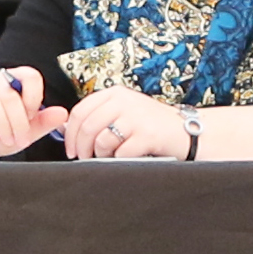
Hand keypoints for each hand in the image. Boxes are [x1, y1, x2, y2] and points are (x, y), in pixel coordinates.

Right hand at [0, 65, 61, 156]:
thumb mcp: (24, 130)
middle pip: (12, 95)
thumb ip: (43, 122)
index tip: (32, 116)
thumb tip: (62, 113)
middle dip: (20, 122)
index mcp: (14, 82)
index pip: (30, 76)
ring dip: (5, 127)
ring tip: (8, 140)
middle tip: (21, 138)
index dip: (33, 98)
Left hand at [65, 87, 198, 160]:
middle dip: (82, 149)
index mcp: (115, 93)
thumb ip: (99, 116)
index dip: (70, 134)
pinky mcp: (147, 134)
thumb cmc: (152, 125)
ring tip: (111, 156)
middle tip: (85, 159)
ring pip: (101, 140)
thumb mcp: (124, 112)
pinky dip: (120, 159)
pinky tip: (128, 156)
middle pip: (87, 127)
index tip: (70, 149)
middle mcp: (124, 101)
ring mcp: (136, 117)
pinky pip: (120, 152)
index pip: (80, 111)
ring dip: (101, 155)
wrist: (186, 131)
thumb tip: (66, 130)